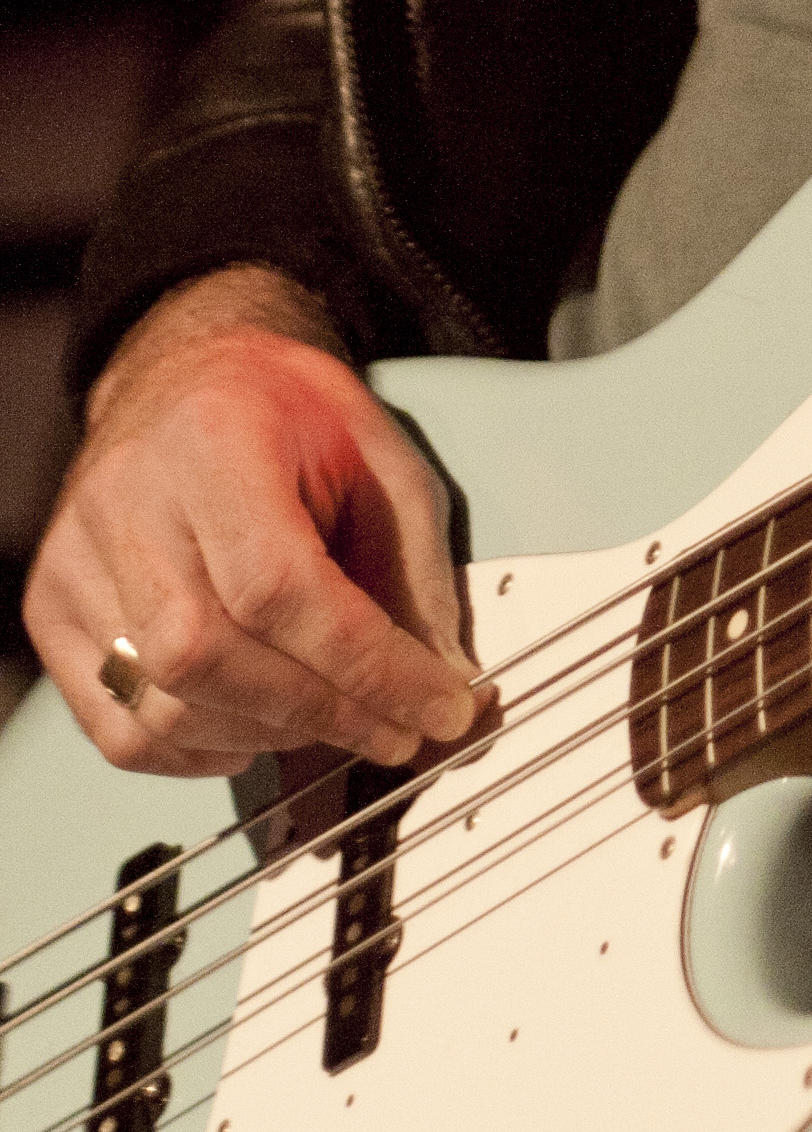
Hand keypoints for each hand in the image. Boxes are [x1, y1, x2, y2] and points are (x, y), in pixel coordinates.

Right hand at [25, 266, 486, 778]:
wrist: (188, 376)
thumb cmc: (283, 410)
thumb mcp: (376, 449)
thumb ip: (412, 558)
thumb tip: (439, 672)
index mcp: (214, 439)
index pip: (280, 586)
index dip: (365, 665)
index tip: (434, 706)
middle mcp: (128, 500)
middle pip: (211, 656)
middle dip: (321, 712)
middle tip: (393, 729)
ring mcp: (78, 560)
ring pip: (164, 705)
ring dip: (266, 736)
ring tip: (332, 719)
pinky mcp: (52, 609)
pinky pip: (118, 729)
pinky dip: (193, 754)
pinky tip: (252, 731)